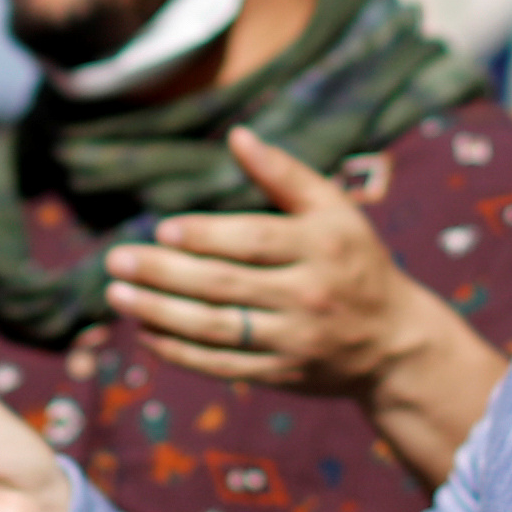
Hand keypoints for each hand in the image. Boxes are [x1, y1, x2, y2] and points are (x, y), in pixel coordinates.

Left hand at [110, 129, 449, 392]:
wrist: (394, 342)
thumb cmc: (356, 261)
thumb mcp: (335, 210)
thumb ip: (285, 175)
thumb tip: (237, 136)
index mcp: (321, 246)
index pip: (254, 241)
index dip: (206, 236)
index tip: (162, 229)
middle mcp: (307, 295)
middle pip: (225, 285)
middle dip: (165, 273)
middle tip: (117, 259)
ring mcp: (293, 340)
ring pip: (216, 328)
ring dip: (160, 313)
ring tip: (118, 294)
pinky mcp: (281, 374)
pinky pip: (221, 365)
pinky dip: (179, 352)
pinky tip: (145, 332)